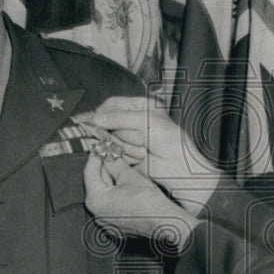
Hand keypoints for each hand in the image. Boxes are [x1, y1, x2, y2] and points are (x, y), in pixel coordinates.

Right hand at [75, 96, 221, 211]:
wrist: (179, 169)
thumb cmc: (171, 141)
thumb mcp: (146, 121)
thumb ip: (119, 117)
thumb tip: (95, 118)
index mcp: (141, 106)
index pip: (113, 104)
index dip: (103, 112)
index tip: (94, 120)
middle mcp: (133, 120)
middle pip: (108, 122)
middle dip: (121, 132)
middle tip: (139, 139)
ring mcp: (128, 138)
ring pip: (110, 138)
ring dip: (127, 146)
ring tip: (144, 150)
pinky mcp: (126, 154)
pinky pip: (114, 152)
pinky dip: (126, 155)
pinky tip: (139, 157)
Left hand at [83, 153, 198, 247]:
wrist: (164, 223)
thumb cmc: (148, 203)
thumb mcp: (130, 176)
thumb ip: (115, 163)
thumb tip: (109, 153)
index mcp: (96, 200)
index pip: (90, 171)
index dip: (97, 156)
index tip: (101, 146)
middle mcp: (97, 213)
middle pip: (96, 182)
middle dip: (104, 167)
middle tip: (112, 153)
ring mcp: (106, 220)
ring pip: (104, 192)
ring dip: (111, 178)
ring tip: (121, 166)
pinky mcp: (115, 223)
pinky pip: (111, 203)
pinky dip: (116, 191)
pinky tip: (126, 183)